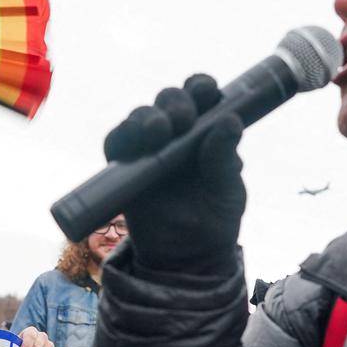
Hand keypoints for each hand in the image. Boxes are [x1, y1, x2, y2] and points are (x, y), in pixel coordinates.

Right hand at [104, 74, 245, 273]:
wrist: (188, 260)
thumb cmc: (214, 220)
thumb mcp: (228, 190)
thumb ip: (224, 158)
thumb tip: (230, 121)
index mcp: (205, 132)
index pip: (201, 97)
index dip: (201, 87)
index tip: (209, 91)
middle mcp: (174, 134)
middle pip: (168, 101)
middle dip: (175, 101)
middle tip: (184, 119)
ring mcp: (147, 149)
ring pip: (140, 117)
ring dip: (148, 117)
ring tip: (159, 131)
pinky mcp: (123, 167)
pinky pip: (116, 142)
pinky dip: (123, 136)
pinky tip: (137, 142)